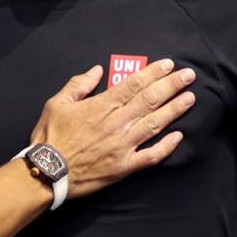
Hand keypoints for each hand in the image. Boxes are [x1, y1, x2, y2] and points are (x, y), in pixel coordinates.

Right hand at [30, 59, 194, 198]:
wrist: (46, 172)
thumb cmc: (50, 136)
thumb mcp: (56, 102)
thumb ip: (78, 84)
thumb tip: (97, 70)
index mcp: (101, 105)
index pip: (134, 84)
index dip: (153, 73)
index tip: (168, 64)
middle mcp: (117, 123)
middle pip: (150, 100)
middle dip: (171, 86)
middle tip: (188, 76)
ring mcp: (123, 146)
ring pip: (155, 124)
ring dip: (174, 110)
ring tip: (190, 98)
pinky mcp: (124, 166)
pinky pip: (151, 156)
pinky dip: (166, 146)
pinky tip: (179, 137)